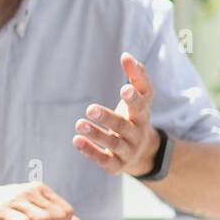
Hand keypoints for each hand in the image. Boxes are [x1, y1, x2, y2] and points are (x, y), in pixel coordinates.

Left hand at [74, 52, 159, 176]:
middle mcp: (137, 133)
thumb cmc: (134, 118)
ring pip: (113, 144)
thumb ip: (136, 77)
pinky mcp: (117, 164)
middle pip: (124, 126)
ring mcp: (128, 150)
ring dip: (96, 134)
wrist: (143, 153)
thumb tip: (126, 55)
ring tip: (79, 124)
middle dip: (108, 118)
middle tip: (90, 108)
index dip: (135, 97)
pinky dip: (91, 151)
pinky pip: (105, 160)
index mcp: (142, 114)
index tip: (124, 88)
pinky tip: (76, 141)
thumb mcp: (138, 100)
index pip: (142, 104)